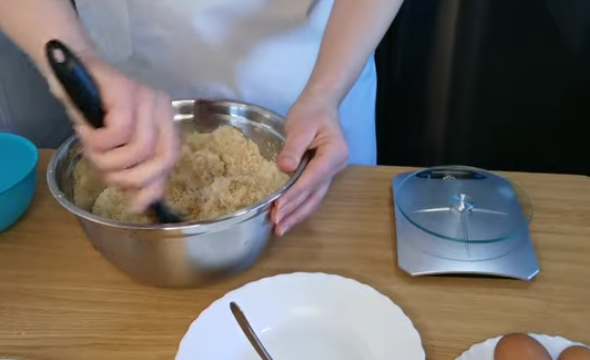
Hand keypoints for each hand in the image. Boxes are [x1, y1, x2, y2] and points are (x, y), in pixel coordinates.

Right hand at [50, 56, 180, 211]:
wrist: (68, 69)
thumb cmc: (94, 113)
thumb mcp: (116, 149)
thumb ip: (134, 172)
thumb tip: (141, 205)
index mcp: (165, 122)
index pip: (172, 159)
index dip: (155, 185)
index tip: (135, 203)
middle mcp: (161, 108)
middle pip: (163, 158)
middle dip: (133, 178)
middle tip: (107, 175)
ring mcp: (145, 97)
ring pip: (139, 149)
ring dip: (108, 160)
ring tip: (92, 149)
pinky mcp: (125, 90)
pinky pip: (119, 132)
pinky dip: (99, 142)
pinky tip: (87, 133)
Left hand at [271, 91, 348, 235]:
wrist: (321, 105)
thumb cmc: (311, 112)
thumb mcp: (300, 126)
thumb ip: (292, 148)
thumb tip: (284, 169)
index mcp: (334, 154)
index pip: (312, 179)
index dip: (294, 195)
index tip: (278, 208)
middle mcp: (335, 167)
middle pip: (315, 195)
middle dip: (296, 213)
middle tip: (278, 227)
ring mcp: (330, 173)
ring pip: (314, 198)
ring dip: (297, 214)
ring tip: (281, 228)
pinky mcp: (321, 174)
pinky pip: (311, 193)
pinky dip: (299, 205)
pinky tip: (287, 215)